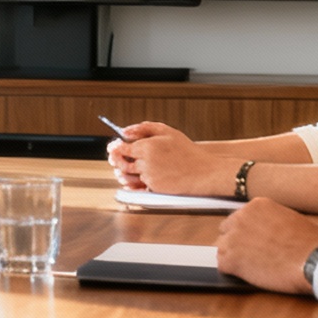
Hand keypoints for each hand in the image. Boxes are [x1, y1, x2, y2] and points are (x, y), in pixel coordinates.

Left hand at [108, 121, 228, 196]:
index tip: (114, 147)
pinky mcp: (154, 189)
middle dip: (117, 161)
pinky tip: (137, 179)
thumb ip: (144, 128)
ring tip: (127, 170)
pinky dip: (133, 184)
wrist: (203, 173)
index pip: (120, 148)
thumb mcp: (168, 132)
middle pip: (121, 164)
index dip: (114, 148)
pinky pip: (137, 187)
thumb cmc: (188, 152)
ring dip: (123, 174)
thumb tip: (125, 131)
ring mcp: (149, 177)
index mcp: (147, 147)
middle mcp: (145, 163)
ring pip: (127, 177)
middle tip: (117, 159)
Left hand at [214, 199, 317, 295]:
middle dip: (236, 243)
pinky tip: (248, 276)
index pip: (239, 218)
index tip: (253, 242)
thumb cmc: (310, 242)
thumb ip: (270, 221)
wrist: (313, 259)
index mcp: (256, 206)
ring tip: (252, 268)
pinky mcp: (231, 259)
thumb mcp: (289, 218)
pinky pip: (222, 266)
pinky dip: (232, 272)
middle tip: (251, 256)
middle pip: (226, 231)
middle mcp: (240, 218)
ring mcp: (233, 238)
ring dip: (233, 258)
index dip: (246, 233)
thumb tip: (266, 232)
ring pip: (221, 249)